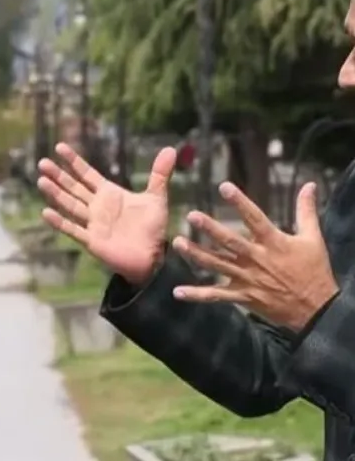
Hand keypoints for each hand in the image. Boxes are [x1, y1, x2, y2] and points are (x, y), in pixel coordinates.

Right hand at [37, 144, 176, 284]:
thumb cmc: (152, 228)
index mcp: (108, 194)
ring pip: (70, 205)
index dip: (74, 161)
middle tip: (42, 163)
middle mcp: (96, 206)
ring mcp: (92, 223)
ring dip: (55, 194)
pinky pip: (73, 229)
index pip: (87, 174)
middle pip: (73, 187)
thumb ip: (159, 174)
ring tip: (41, 181)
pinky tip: (45, 212)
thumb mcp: (156, 197)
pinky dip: (59, 222)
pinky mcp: (91, 240)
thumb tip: (171, 149)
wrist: (151, 257)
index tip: (59, 147)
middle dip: (58, 175)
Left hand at [171, 182, 338, 331]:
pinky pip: (216, 296)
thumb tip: (310, 185)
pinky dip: (197, 295)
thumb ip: (306, 210)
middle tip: (191, 216)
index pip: (255, 218)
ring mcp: (247, 279)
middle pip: (230, 242)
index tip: (224, 186)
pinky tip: (177, 292)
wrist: (317, 309)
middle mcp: (257, 259)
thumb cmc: (314, 271)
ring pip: (217, 265)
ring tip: (177, 243)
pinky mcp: (243, 296)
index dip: (240, 202)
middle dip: (210, 229)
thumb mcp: (313, 238)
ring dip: (196, 255)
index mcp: (274, 243)